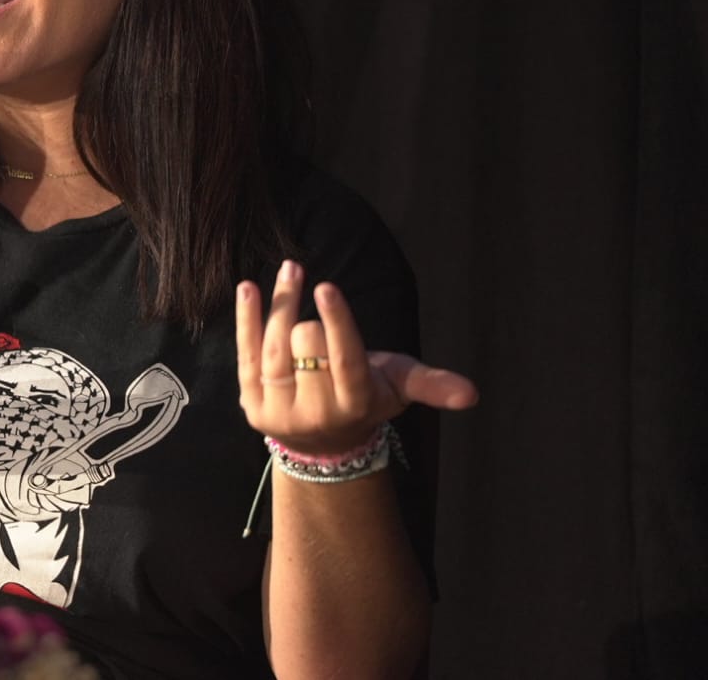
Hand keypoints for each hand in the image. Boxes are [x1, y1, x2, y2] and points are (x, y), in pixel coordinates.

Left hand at [236, 260, 477, 454]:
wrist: (324, 444)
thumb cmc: (365, 398)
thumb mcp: (399, 389)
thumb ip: (430, 385)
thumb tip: (471, 394)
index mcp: (355, 404)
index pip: (345, 360)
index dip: (336, 323)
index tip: (327, 287)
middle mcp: (315, 412)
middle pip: (306, 345)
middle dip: (314, 323)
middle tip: (321, 319)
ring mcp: (279, 409)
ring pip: (273, 346)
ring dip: (281, 303)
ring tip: (291, 270)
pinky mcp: (250, 403)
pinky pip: (245, 353)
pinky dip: (247, 319)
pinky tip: (249, 287)